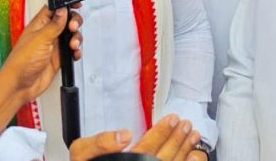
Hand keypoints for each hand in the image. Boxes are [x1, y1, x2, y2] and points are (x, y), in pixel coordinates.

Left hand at [2, 6, 81, 102]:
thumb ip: (54, 24)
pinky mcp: (58, 58)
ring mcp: (53, 46)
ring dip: (76, 38)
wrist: (21, 85)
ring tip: (73, 45)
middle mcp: (47, 33)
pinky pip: (72, 51)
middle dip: (74, 22)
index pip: (55, 8)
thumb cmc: (22, 61)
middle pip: (66, 20)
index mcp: (40, 24)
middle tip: (73, 27)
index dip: (65, 4)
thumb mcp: (40, 39)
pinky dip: (76, 51)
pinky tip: (74, 54)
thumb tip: (63, 10)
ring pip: (71, 36)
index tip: (76, 4)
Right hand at [69, 115, 200, 160]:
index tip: (172, 119)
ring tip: (192, 137)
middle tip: (186, 125)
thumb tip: (123, 136)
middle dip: (178, 139)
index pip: (149, 147)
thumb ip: (100, 143)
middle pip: (165, 158)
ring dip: (185, 151)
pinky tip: (192, 158)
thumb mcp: (82, 153)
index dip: (162, 132)